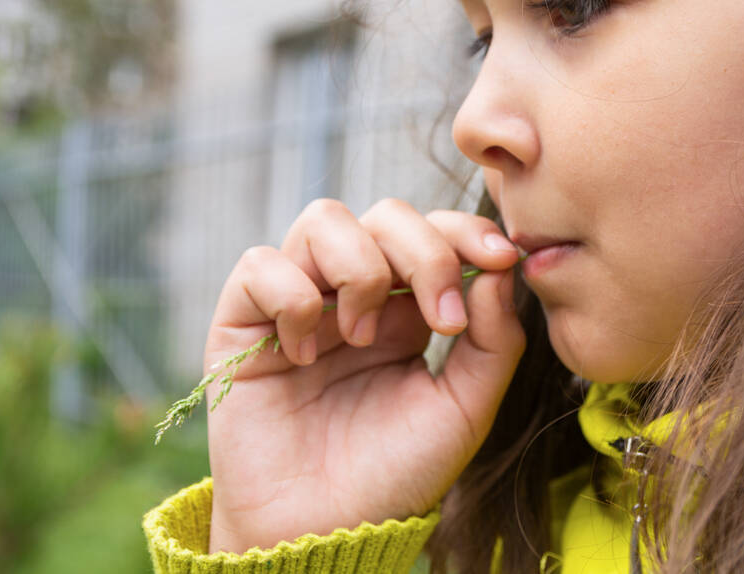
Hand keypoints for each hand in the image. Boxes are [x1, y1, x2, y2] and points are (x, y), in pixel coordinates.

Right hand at [203, 198, 523, 552]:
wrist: (327, 529)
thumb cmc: (397, 473)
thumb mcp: (467, 409)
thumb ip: (494, 340)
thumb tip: (500, 268)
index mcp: (408, 308)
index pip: (435, 231)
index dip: (466, 230)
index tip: (500, 257)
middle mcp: (353, 294)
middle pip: (386, 214)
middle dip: (424, 253)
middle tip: (439, 321)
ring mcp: (299, 302)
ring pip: (324, 220)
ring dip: (358, 271)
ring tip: (359, 340)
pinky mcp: (243, 321)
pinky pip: (260, 264)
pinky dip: (291, 298)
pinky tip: (304, 356)